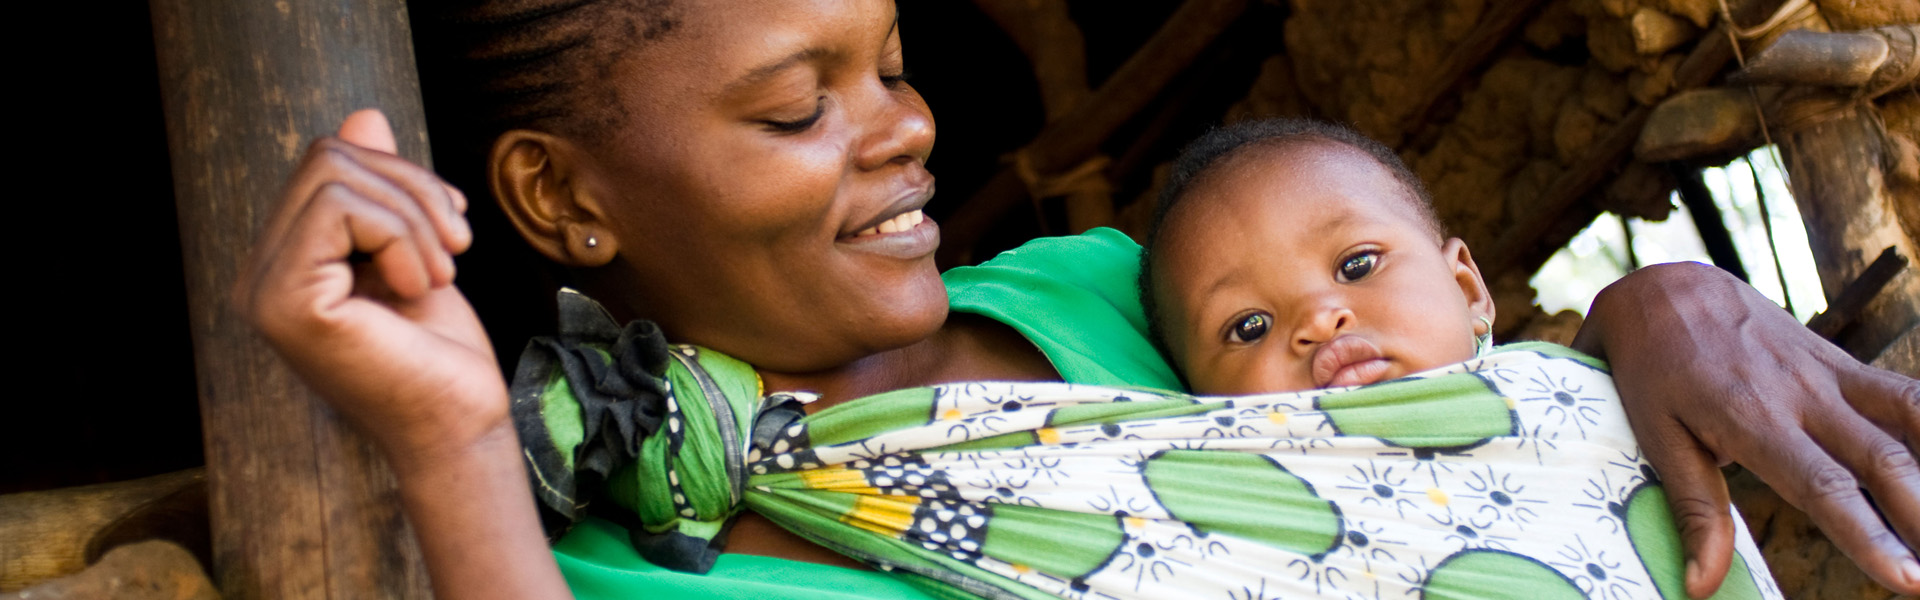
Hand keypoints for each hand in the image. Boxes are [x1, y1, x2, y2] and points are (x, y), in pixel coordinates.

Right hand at [233, 109, 506, 466]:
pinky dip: (401, 238)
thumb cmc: (442, 349)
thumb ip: (382, 189)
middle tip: (457, 245)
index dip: (402, 175)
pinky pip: (341, 210)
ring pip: (336, 174)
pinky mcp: (286, 304)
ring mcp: (265, 291)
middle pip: (329, 156)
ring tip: (441, 271)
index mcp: (287, 262)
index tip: (453, 225)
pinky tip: (418, 288)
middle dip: (413, 186)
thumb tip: (362, 116)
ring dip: (415, 216)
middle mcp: (261, 276)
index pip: (328, 162)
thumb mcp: (417, 248)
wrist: (460, 421)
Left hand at [1575, 262, 1919, 597]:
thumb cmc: (1649, 369)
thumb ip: (1694, 509)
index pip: (1824, 487)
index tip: (1905, 578)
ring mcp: (1827, 373)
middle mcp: (1802, 394)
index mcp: (1752, 418)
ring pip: (1906, 417)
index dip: (1868, 536)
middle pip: (1883, 460)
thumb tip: (1700, 584)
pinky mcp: (1839, 361)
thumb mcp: (1655, 438)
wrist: (1662, 289)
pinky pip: (1900, 391)